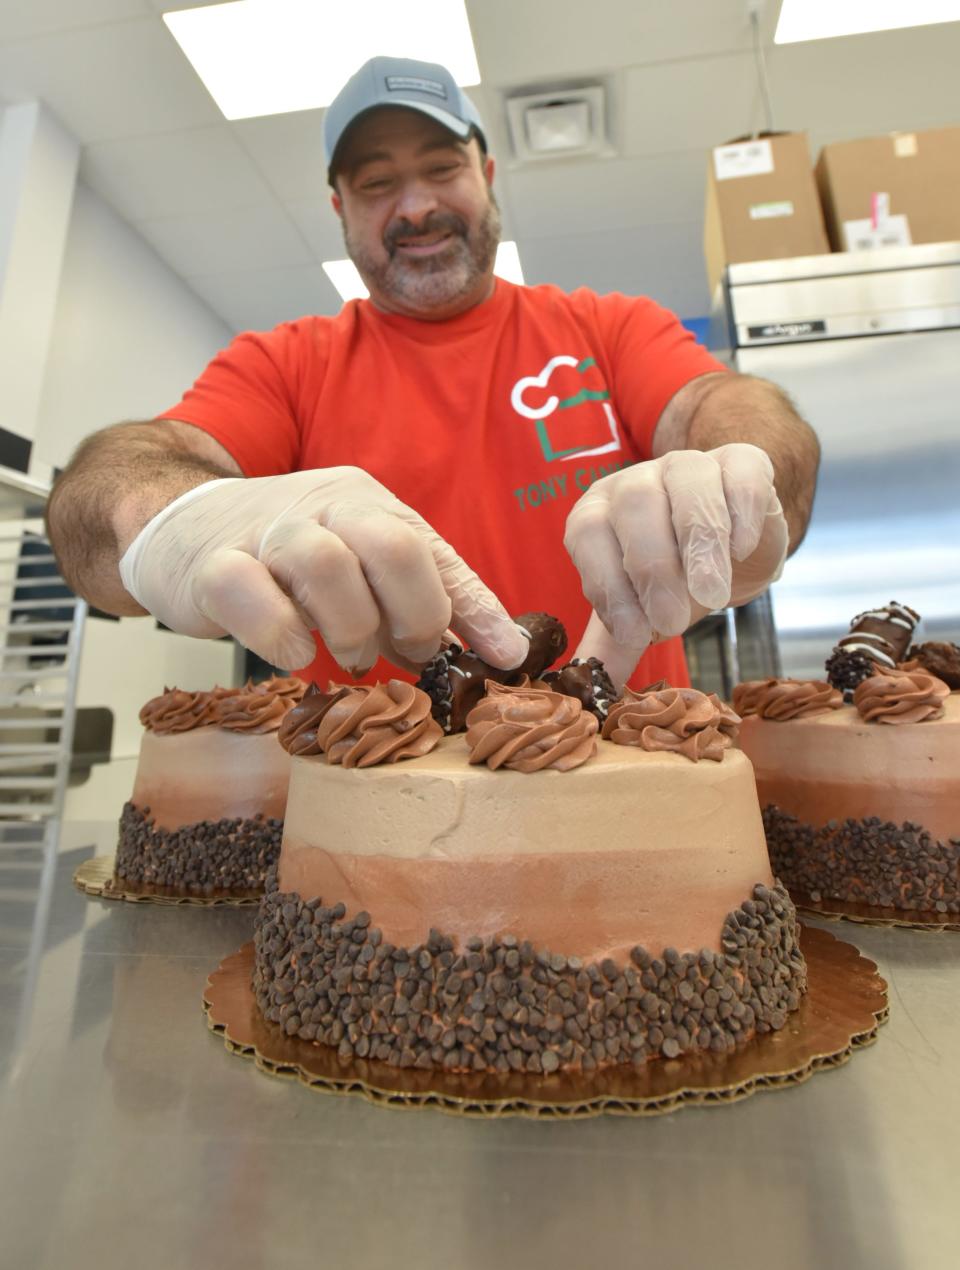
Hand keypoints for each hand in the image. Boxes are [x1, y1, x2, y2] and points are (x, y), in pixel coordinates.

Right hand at [118, 467, 528, 674]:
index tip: (504, 659)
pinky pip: (253, 595)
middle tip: (404, 653)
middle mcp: (322, 507)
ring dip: (350, 629)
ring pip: (327, 566)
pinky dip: (282, 637)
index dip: (476, 610)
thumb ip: (424, 598)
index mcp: (367, 504)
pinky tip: (294, 655)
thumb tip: (502, 651)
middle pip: (391, 546)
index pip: (434, 552)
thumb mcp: (362, 566)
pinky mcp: (214, 566)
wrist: (180, 527)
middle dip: (413, 616)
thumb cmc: (286, 561)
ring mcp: (265, 532)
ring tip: (349, 655)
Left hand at [564, 444, 788, 684]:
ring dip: (699, 545)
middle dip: (652, 568)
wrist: (737, 546)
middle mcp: (636, 481)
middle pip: (635, 506)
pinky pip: (738, 474)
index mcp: (598, 513)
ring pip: (687, 485)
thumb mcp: (642, 609)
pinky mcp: (740, 460)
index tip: (635, 635)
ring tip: (711, 596)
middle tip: (674, 621)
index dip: (608, 585)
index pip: (588, 535)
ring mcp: (688, 465)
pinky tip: (741, 549)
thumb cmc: (677, 577)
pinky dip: (741, 512)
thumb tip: (588, 689)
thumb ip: (616, 642)